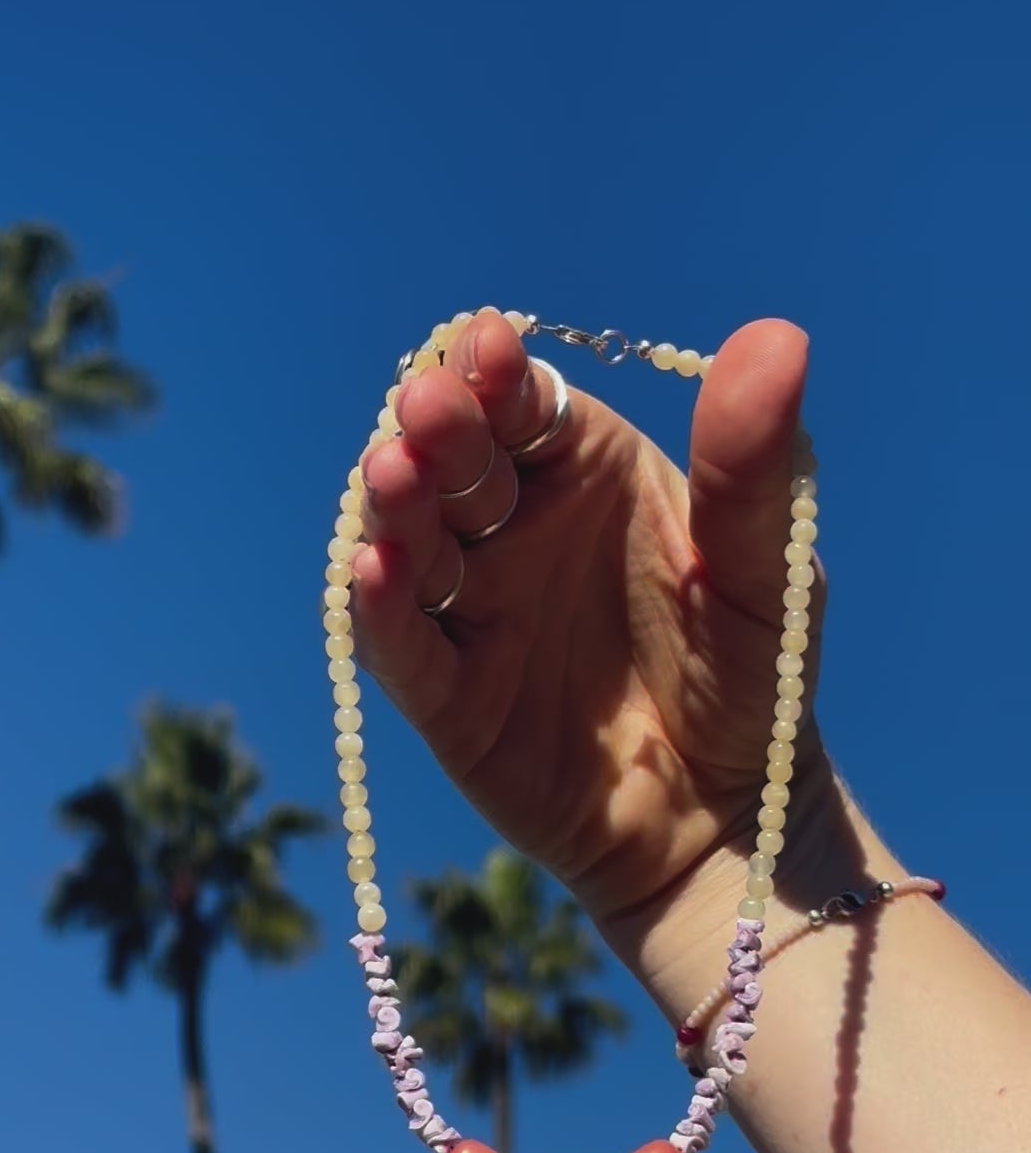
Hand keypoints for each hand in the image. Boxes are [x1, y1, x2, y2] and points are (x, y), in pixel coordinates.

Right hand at [353, 309, 821, 937]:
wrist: (725, 816)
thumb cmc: (753, 681)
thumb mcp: (762, 571)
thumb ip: (751, 466)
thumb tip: (778, 336)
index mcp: (585, 473)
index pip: (525, 405)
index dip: (497, 375)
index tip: (489, 349)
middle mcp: (514, 529)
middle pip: (456, 463)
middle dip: (436, 429)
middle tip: (426, 408)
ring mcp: (473, 610)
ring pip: (411, 543)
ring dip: (393, 508)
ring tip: (393, 477)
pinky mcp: (445, 695)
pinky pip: (400, 645)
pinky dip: (376, 611)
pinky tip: (374, 574)